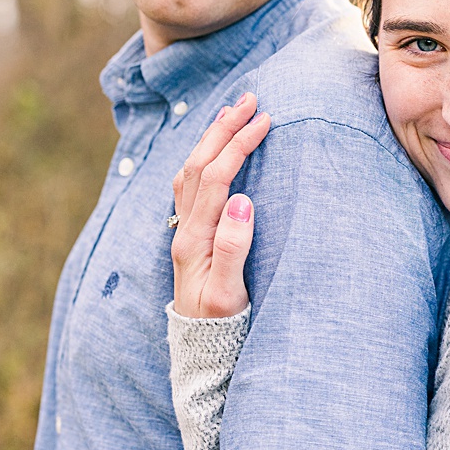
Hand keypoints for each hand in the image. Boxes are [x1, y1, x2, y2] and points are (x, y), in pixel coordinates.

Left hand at [170, 92, 271, 317]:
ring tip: (231, 112)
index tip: (265, 120)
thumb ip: (233, 248)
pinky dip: (204, 157)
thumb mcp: (229, 293)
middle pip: (199, 164)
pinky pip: (191, 185)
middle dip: (223, 127)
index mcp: (196, 238)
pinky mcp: (190, 237)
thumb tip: (241, 200)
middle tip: (249, 97)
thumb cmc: (221, 326)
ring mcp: (184, 232)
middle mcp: (185, 229)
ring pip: (191, 171)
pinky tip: (213, 150)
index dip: (240, 144)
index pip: (217, 176)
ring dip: (211, 137)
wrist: (201, 351)